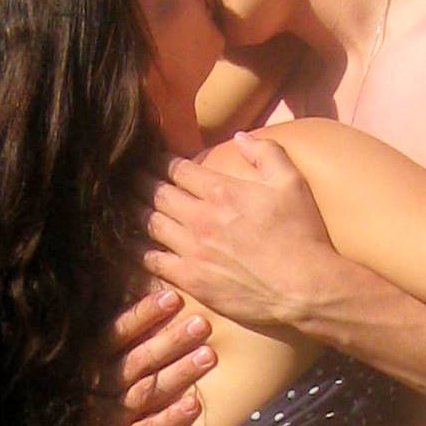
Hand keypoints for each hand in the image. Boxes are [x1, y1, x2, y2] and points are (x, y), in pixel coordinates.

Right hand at [86, 288, 214, 425]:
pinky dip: (169, 418)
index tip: (173, 298)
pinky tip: (194, 405)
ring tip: (208, 356)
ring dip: (177, 374)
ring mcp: (107, 417)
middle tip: (202, 324)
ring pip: (146, 392)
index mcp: (90, 362)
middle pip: (137, 360)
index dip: (144, 315)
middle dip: (170, 341)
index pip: (116, 333)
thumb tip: (146, 297)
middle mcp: (98, 387)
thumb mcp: (90, 363)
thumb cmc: (85, 396)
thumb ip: (114, 337)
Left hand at [141, 136, 334, 325]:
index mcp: (222, 190)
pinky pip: (152, 261)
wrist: (305, 287)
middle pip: (156, 193)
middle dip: (138, 181)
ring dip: (132, 211)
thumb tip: (239, 137)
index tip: (148, 157)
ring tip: (121, 205)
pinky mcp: (191, 279)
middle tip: (126, 176)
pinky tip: (127, 244)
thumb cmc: (303, 235)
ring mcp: (192, 250)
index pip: (177, 169)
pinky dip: (137, 250)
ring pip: (149, 223)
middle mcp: (201, 217)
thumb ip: (266, 153)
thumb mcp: (293, 182)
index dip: (158, 160)